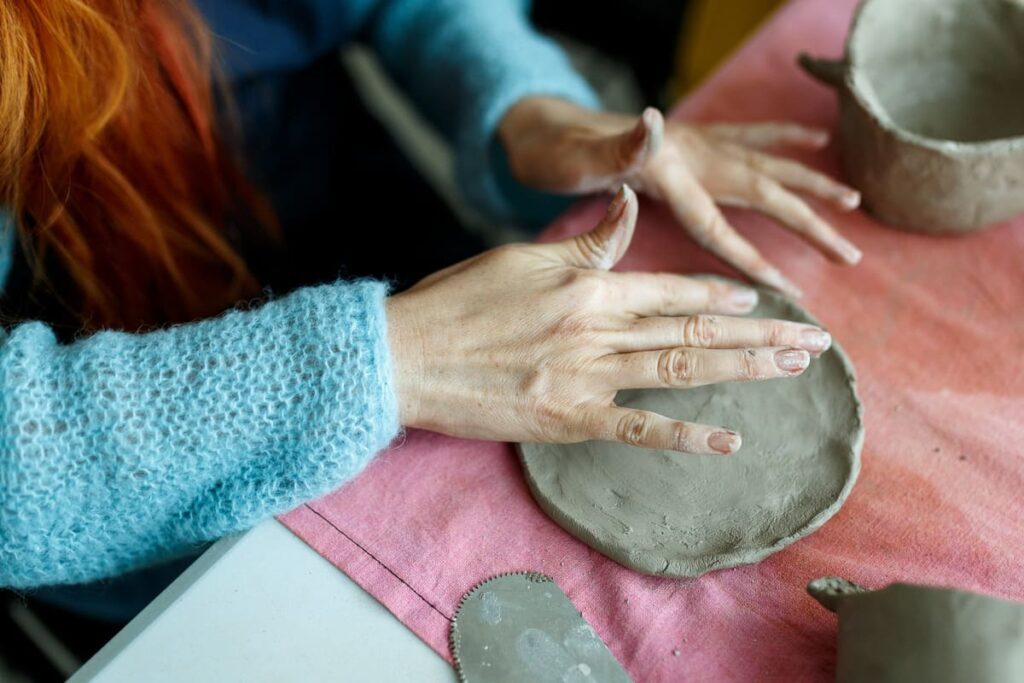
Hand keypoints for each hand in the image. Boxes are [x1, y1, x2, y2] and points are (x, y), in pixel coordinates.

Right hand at [386, 187, 832, 453]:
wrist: (406, 356)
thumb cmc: (458, 302)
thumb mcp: (523, 257)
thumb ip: (588, 241)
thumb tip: (629, 202)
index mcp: (588, 286)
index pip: (672, 290)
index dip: (721, 298)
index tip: (763, 302)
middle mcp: (599, 329)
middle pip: (693, 333)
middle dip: (760, 336)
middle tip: (815, 341)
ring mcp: (587, 376)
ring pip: (680, 372)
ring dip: (743, 371)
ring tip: (794, 370)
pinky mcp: (568, 419)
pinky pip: (638, 427)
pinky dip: (686, 434)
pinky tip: (729, 440)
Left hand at [499, 97, 862, 296]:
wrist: (544, 125)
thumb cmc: (554, 155)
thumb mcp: (575, 158)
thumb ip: (616, 147)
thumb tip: (653, 120)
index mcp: (665, 171)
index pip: (716, 224)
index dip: (752, 258)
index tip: (789, 292)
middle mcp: (690, 153)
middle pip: (761, 190)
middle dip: (808, 223)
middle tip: (851, 254)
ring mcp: (695, 142)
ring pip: (766, 162)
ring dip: (809, 182)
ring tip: (853, 199)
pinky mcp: (693, 137)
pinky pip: (749, 136)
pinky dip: (785, 137)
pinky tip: (818, 138)